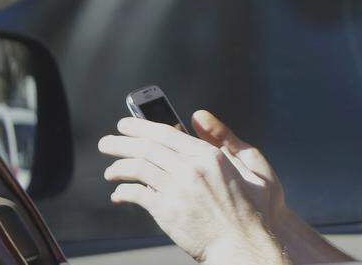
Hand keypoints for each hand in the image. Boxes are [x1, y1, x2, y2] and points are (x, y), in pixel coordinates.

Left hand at [99, 117, 285, 263]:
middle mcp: (192, 169)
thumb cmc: (254, 210)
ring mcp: (178, 190)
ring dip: (118, 167)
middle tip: (107, 142)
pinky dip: (124, 192)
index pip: (166, 133)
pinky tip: (119, 194)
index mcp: (210, 155)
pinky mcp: (168, 212)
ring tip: (110, 171)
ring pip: (138, 169)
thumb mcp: (252, 165)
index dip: (141, 126)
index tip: (126, 125)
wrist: (246, 245)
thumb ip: (223, 138)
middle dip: (121, 142)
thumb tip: (197, 116)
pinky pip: (138, 195)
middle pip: (147, 148)